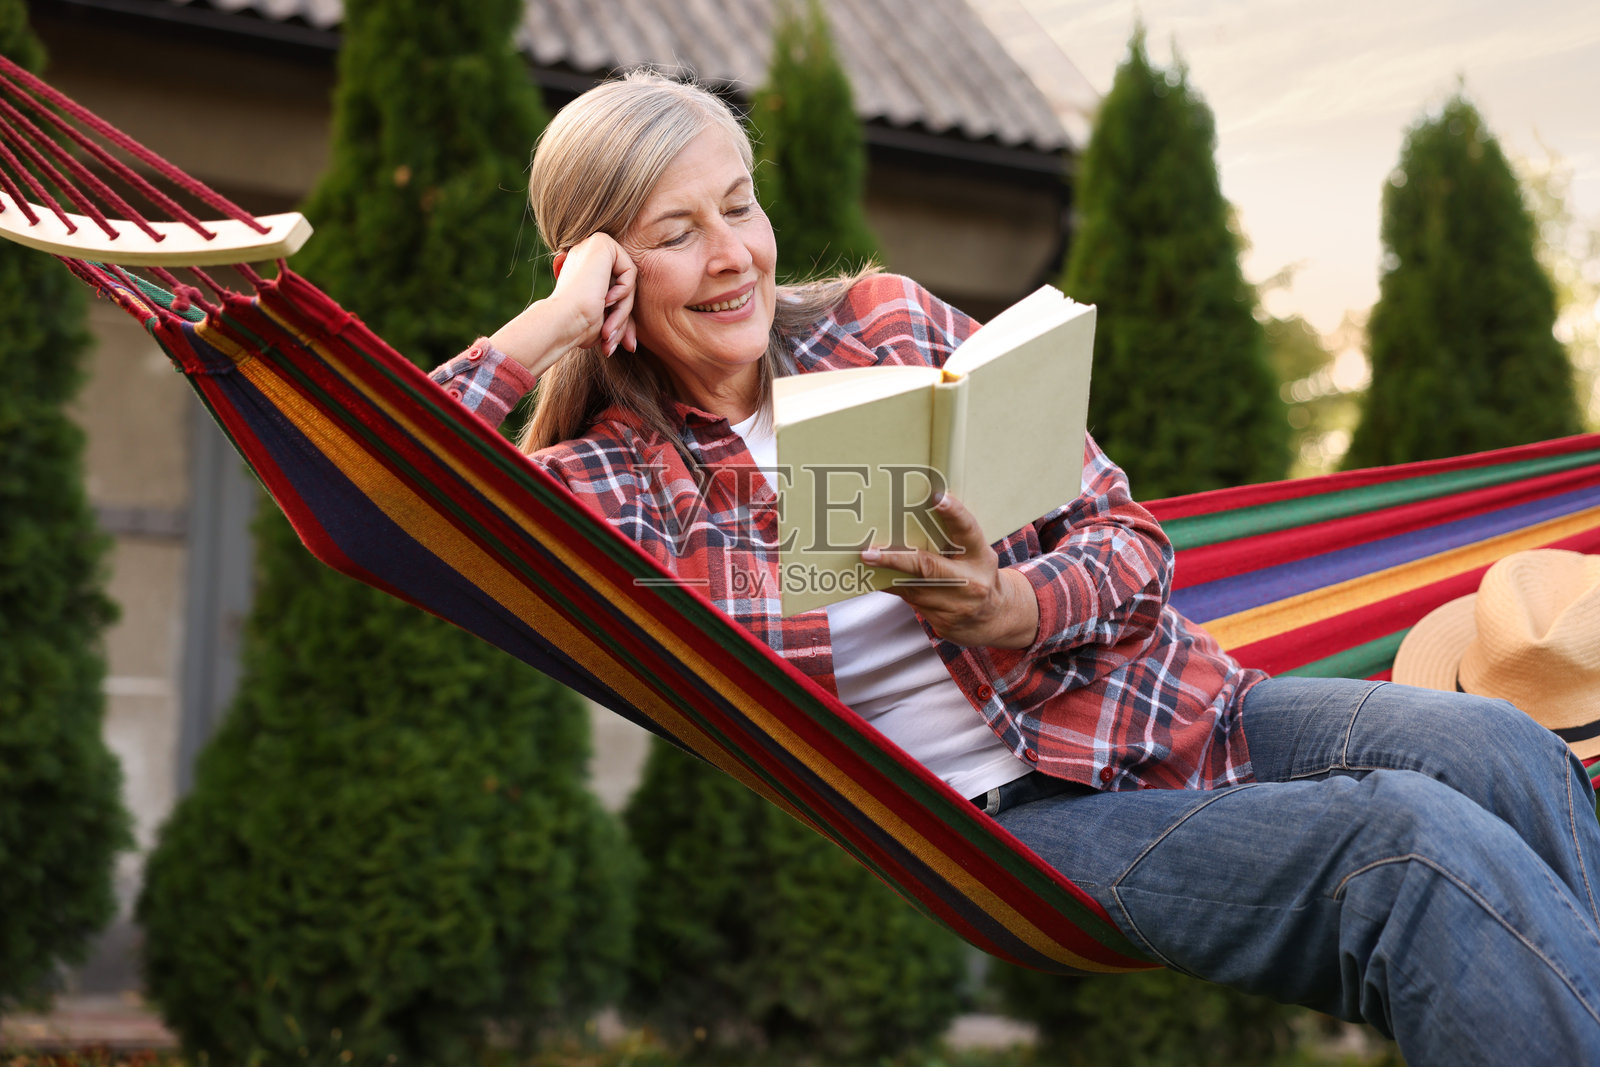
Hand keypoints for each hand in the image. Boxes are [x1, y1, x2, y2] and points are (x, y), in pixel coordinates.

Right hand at [488, 232, 637, 375]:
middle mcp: (585, 253)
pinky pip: (629, 272)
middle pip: (622, 287)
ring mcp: (591, 245)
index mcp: (581, 270)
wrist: (561, 322)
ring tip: (610, 331)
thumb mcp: (602, 322)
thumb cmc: (576, 328)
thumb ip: (618, 319)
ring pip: (627, 282)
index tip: (621, 345)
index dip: (620, 319)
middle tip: (624, 346)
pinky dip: (624, 292)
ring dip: (624, 311)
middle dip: (625, 319)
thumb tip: (633, 344)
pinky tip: (605, 300)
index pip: (614, 293)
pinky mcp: (601, 242)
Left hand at [861, 494, 1039, 648]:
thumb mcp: (975, 553)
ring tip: (865, 561)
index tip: (939, 498)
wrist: (993, 619)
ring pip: (912, 587)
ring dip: (886, 574)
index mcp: (980, 556)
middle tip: (870, 553)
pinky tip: (875, 578)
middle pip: (928, 567)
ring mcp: (956, 605)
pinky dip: (892, 587)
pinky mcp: (942, 621)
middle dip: (896, 559)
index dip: (955, 514)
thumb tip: (917, 512)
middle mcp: (970, 581)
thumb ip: (954, 538)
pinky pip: (910, 601)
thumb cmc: (977, 574)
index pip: (968, 530)